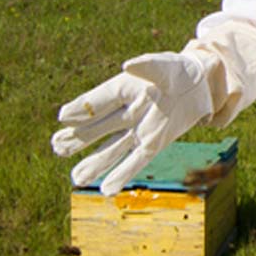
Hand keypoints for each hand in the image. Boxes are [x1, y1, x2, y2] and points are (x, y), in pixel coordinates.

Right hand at [52, 52, 213, 195]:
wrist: (199, 86)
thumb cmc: (177, 71)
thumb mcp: (165, 66)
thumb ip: (148, 66)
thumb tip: (129, 65)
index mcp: (123, 89)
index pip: (99, 100)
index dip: (83, 108)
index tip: (64, 117)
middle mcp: (125, 112)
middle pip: (98, 127)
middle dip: (79, 138)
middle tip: (57, 146)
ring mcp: (138, 130)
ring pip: (113, 149)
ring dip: (96, 163)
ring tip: (77, 178)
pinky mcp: (153, 143)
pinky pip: (136, 161)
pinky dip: (122, 174)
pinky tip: (107, 190)